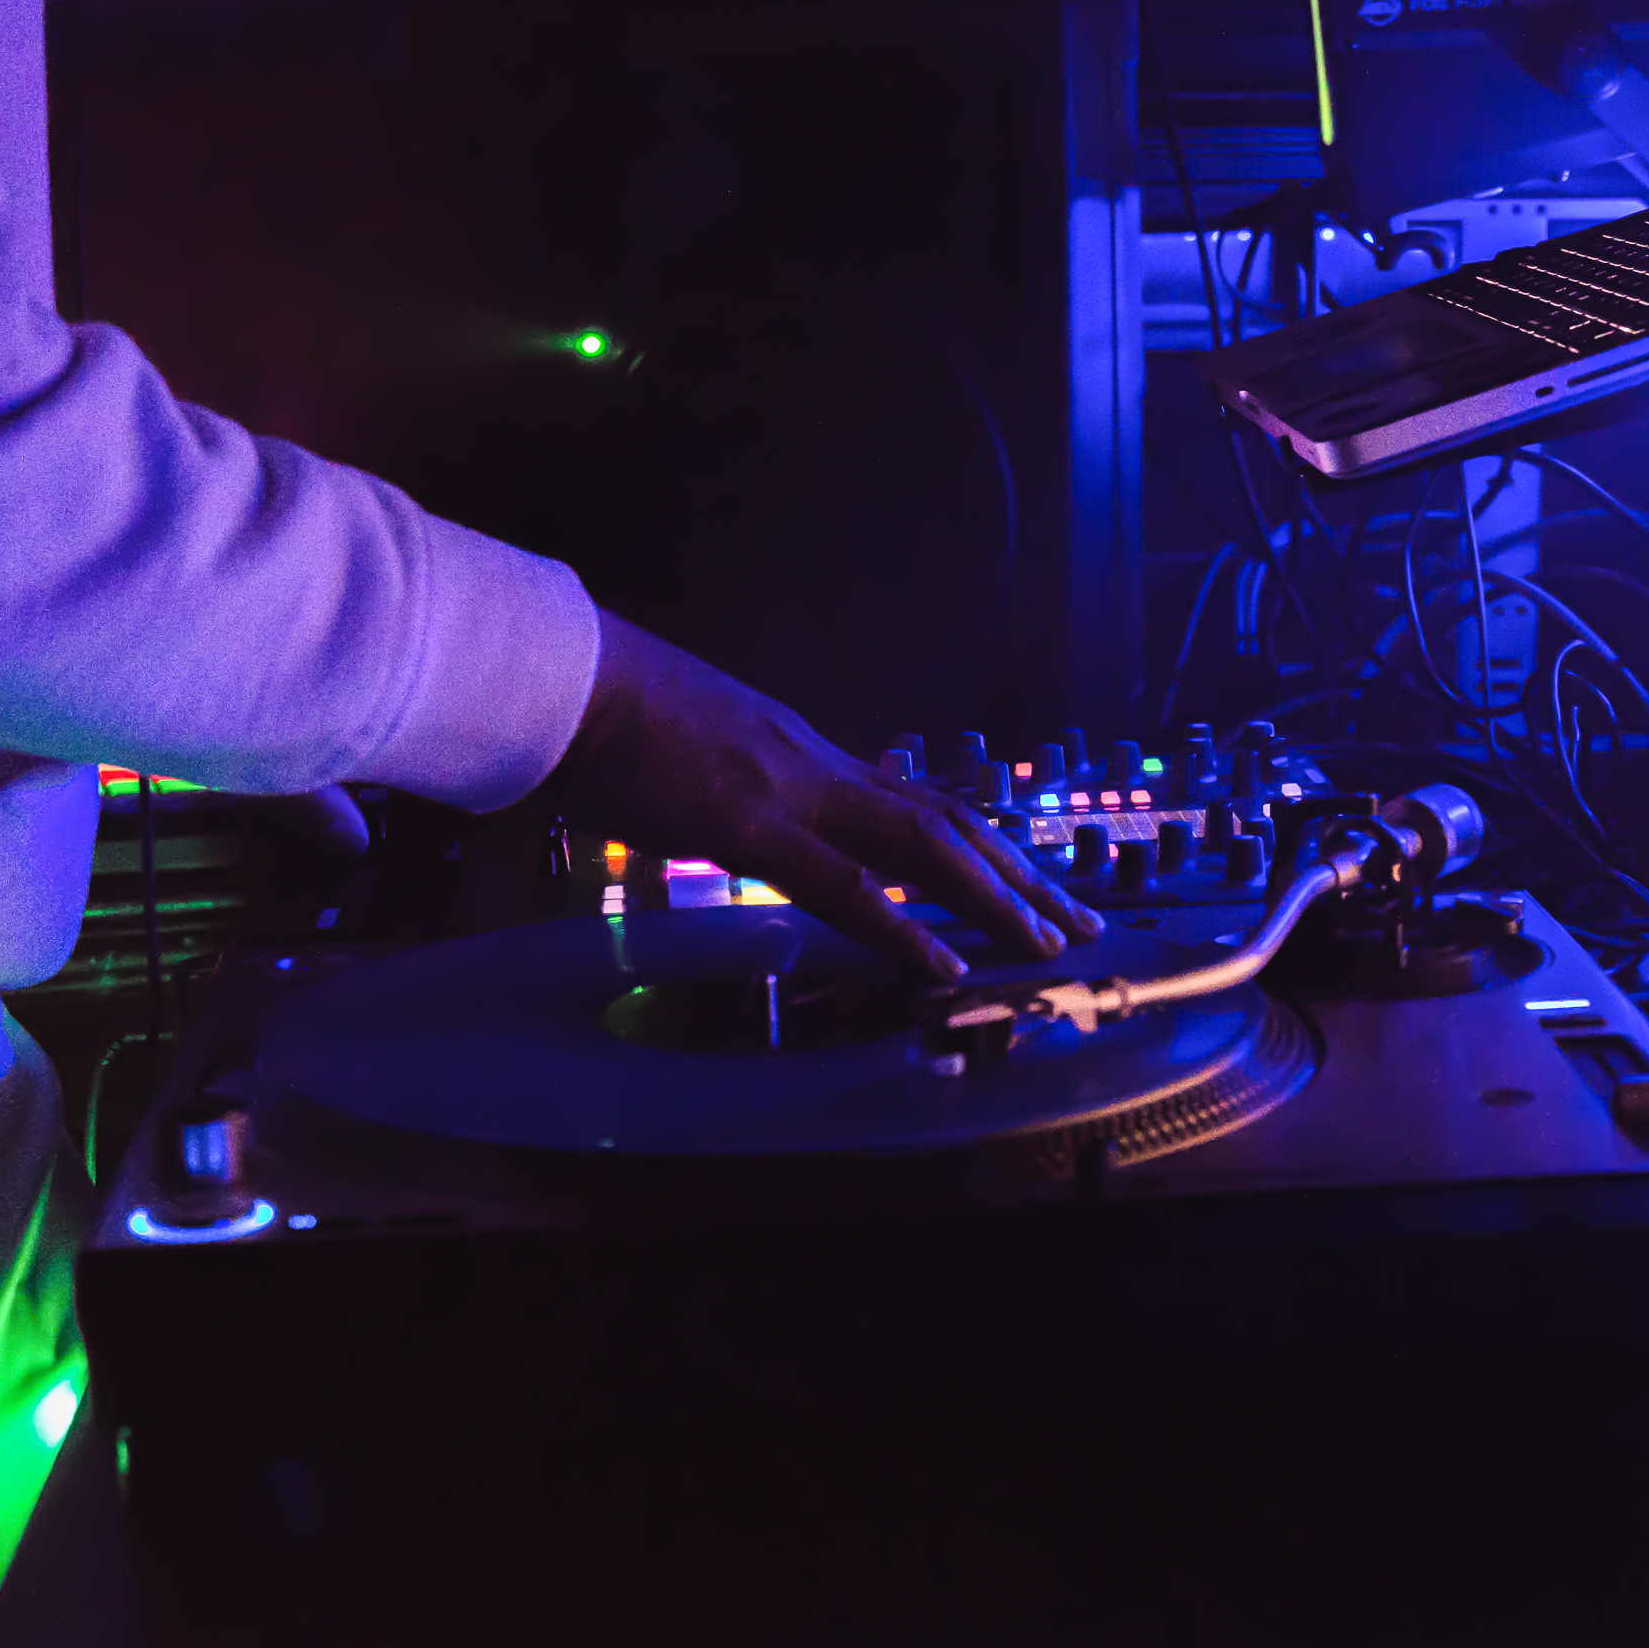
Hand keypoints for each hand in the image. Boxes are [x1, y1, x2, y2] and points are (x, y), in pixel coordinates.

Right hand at [553, 614, 1104, 979]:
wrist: (570, 678)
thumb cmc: (618, 714)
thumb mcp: (703, 749)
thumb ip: (741, 780)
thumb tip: (746, 807)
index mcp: (812, 758)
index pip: (921, 804)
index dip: (984, 846)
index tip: (1029, 881)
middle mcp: (824, 770)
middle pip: (950, 824)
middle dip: (1021, 877)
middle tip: (1078, 922)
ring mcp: (794, 794)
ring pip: (923, 849)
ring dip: (991, 900)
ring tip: (1044, 945)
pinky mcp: (751, 824)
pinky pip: (842, 889)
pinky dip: (900, 931)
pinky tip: (942, 969)